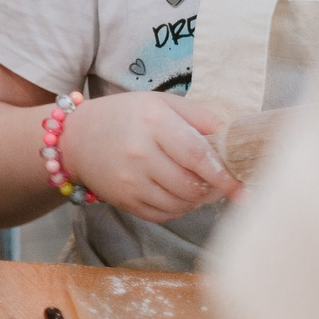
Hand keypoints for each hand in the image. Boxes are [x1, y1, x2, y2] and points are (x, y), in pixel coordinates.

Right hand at [59, 92, 238, 223]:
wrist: (75, 138)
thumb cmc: (126, 116)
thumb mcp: (162, 103)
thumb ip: (200, 118)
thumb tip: (235, 140)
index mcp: (154, 123)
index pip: (199, 156)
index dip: (225, 175)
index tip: (243, 187)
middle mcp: (140, 153)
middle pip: (192, 185)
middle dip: (213, 189)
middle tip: (219, 183)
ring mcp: (129, 181)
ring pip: (180, 204)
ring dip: (197, 200)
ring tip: (197, 186)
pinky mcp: (123, 201)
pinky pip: (164, 215)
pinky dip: (178, 209)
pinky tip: (176, 193)